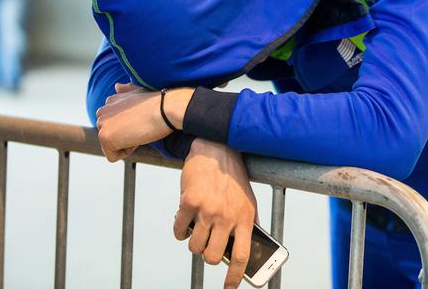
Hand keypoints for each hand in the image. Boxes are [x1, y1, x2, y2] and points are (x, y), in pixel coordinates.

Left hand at [95, 83, 193, 161]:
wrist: (166, 108)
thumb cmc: (158, 103)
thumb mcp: (139, 93)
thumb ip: (126, 91)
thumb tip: (117, 86)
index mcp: (110, 101)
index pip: (114, 126)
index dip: (131, 128)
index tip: (143, 121)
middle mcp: (102, 111)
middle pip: (111, 137)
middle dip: (126, 137)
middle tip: (142, 126)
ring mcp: (102, 124)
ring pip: (112, 147)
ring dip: (127, 144)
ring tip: (140, 130)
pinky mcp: (105, 137)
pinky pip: (112, 156)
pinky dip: (126, 152)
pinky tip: (137, 137)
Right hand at [174, 139, 256, 288]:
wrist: (216, 150)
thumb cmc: (232, 179)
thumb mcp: (247, 201)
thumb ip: (246, 224)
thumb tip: (243, 252)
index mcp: (245, 218)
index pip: (242, 255)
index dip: (236, 276)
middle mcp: (227, 216)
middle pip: (212, 256)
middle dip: (207, 255)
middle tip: (206, 244)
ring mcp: (207, 210)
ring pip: (194, 247)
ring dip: (193, 243)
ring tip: (196, 229)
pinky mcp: (189, 202)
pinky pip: (179, 230)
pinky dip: (180, 230)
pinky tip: (184, 220)